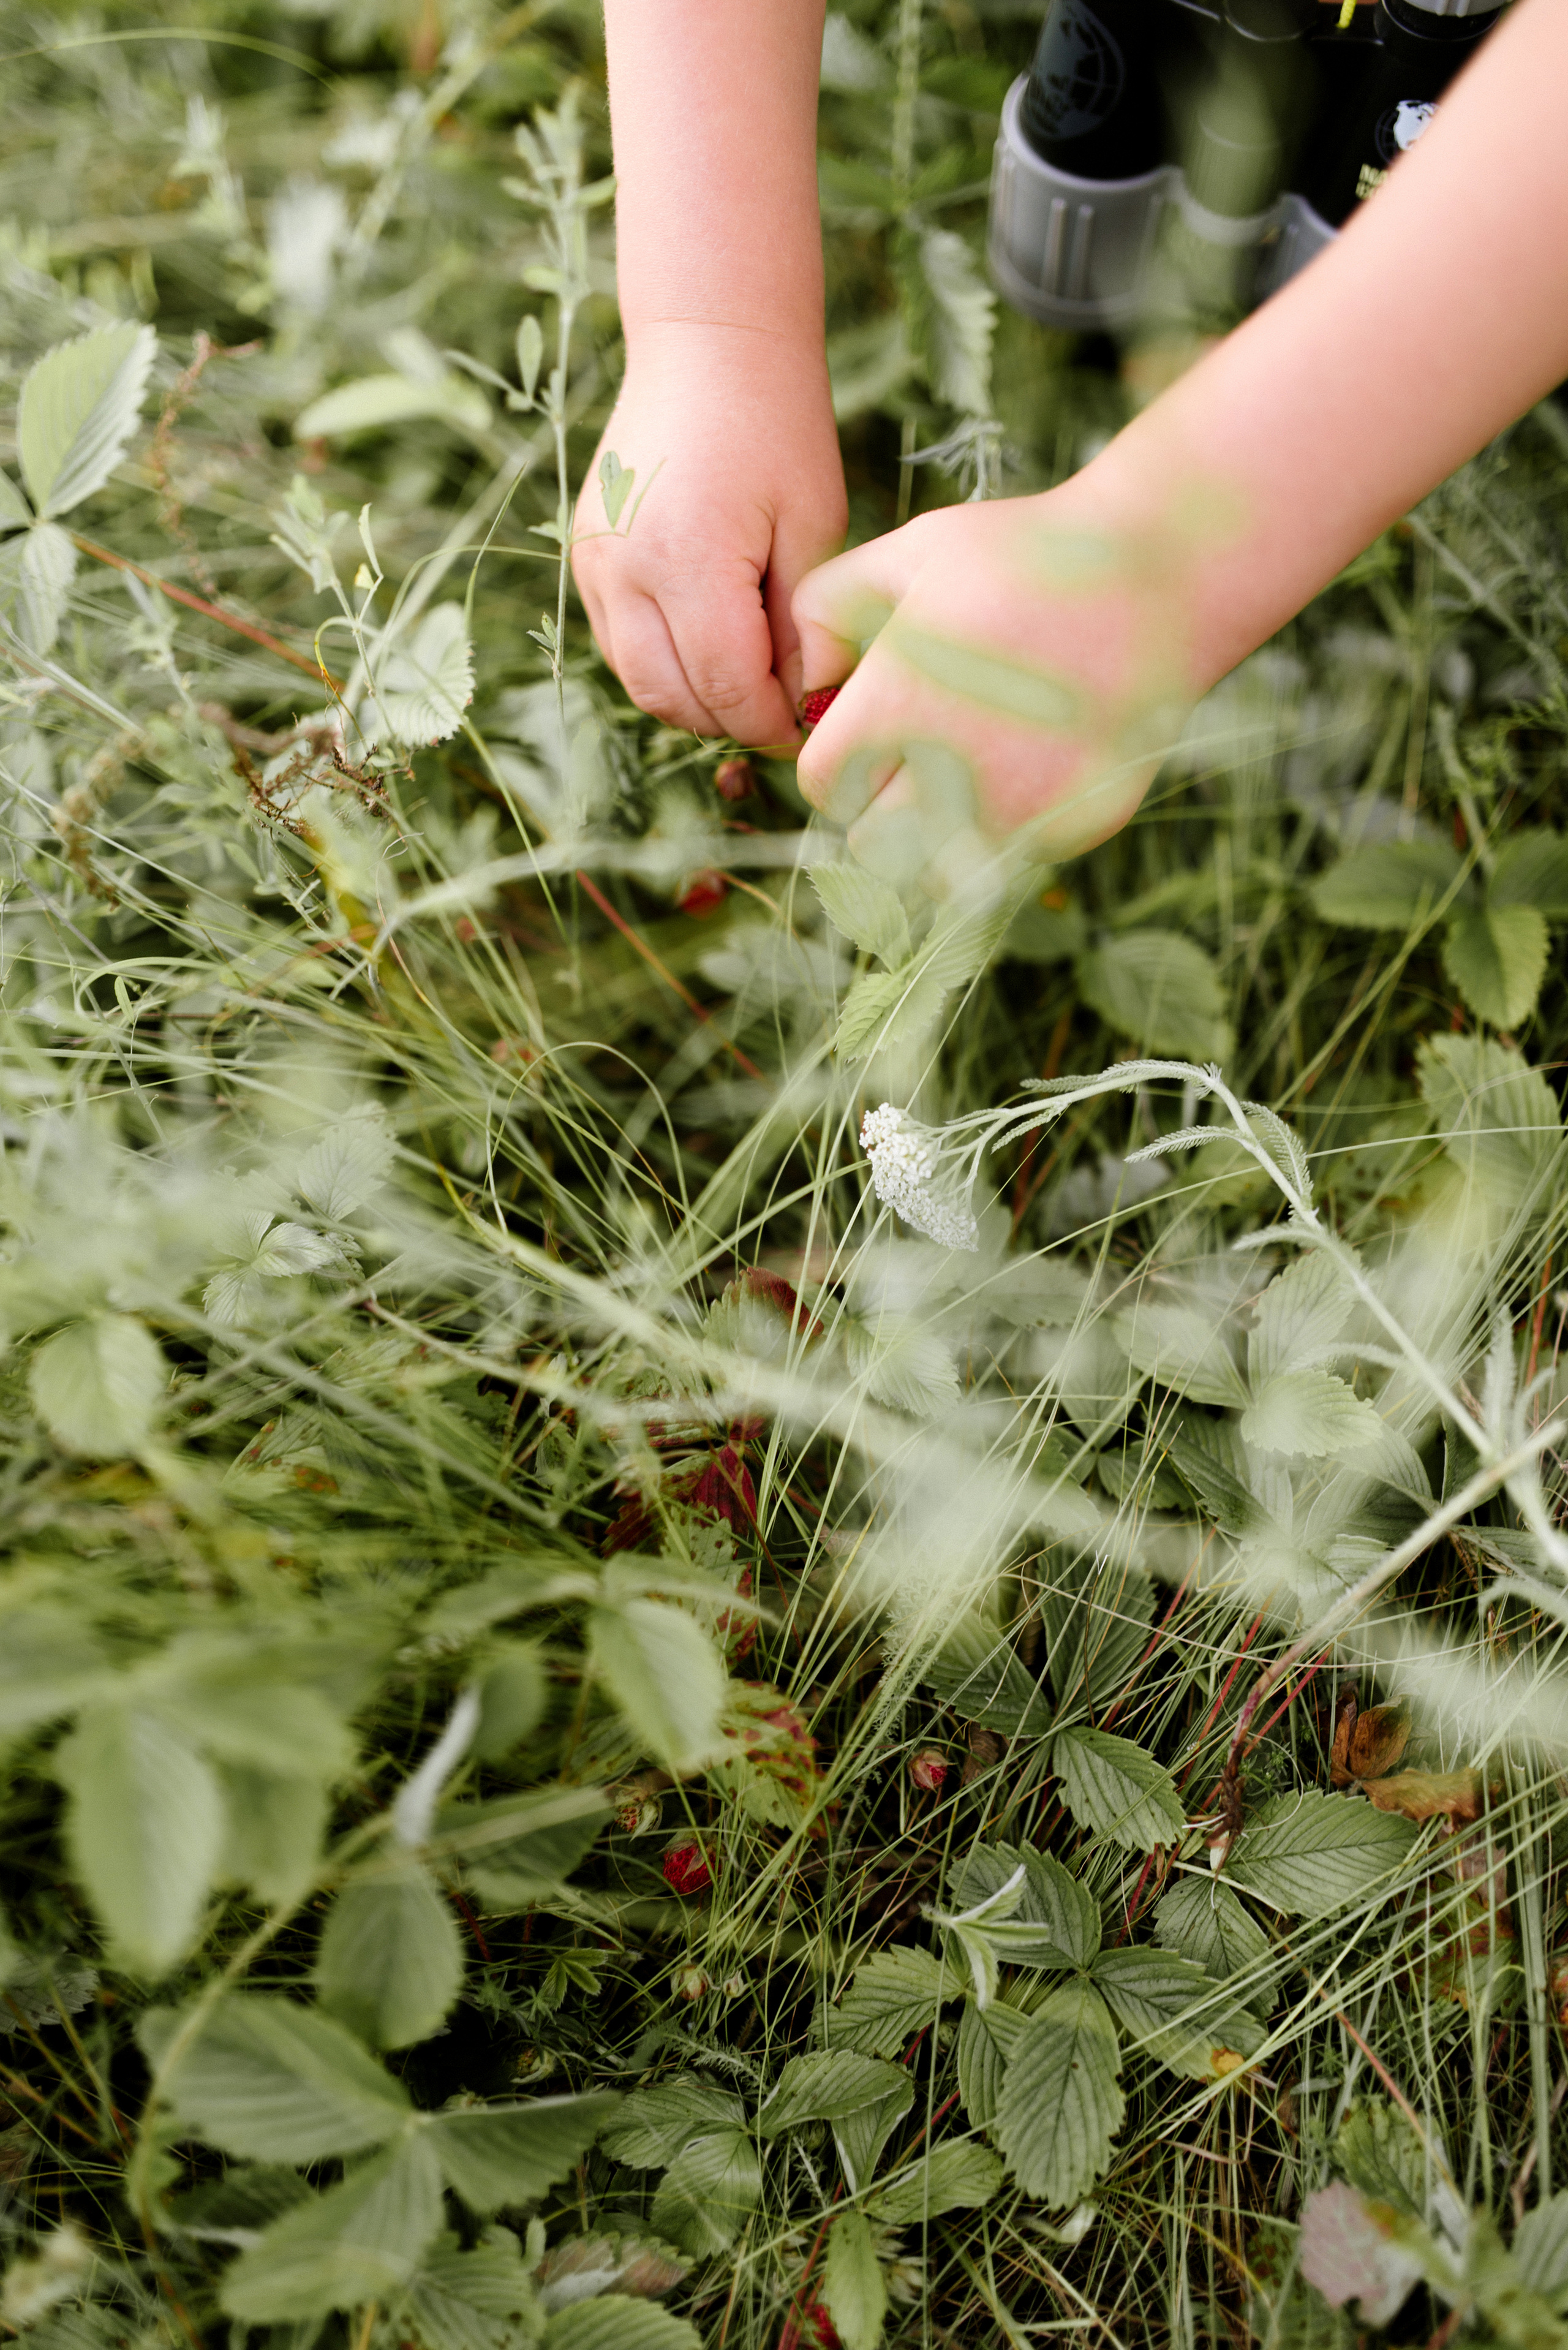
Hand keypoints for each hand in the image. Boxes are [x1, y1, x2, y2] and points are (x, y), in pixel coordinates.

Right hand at [571, 324, 846, 748]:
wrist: (707, 345)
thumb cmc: (777, 426)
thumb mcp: (811, 528)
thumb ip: (801, 628)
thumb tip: (801, 704)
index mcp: (687, 559)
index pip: (726, 687)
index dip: (771, 723)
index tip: (808, 726)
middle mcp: (624, 569)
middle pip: (673, 698)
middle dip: (731, 720)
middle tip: (781, 713)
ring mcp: (593, 564)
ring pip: (639, 681)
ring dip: (695, 698)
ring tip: (748, 679)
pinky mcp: (585, 557)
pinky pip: (621, 644)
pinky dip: (665, 664)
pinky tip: (709, 644)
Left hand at [791, 473, 1218, 897]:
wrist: (1158, 577)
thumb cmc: (1022, 558)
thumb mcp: (908, 554)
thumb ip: (826, 609)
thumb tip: (807, 687)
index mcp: (899, 711)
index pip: (823, 787)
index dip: (834, 761)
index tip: (861, 735)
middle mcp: (952, 779)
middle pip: (868, 843)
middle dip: (875, 805)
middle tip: (909, 755)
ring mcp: (1018, 814)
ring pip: (932, 873)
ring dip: (930, 837)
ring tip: (957, 774)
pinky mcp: (1070, 830)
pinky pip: (1007, 860)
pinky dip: (1001, 832)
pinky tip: (1023, 768)